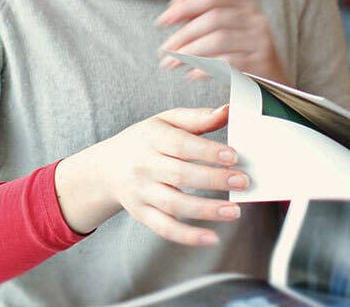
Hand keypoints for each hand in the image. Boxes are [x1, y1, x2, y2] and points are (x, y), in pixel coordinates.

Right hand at [54, 105, 248, 245]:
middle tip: (243, 182)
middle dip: (214, 180)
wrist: (106, 169)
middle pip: (180, 176)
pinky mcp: (142, 214)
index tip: (233, 156)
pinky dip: (188, 236)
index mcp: (151, 138)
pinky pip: (165, 228)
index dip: (207, 151)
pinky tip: (212, 238)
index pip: (180, 145)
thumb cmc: (144, 141)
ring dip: (207, 210)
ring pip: (174, 205)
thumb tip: (228, 111)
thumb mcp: (165, 121)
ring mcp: (141, 193)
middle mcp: (144, 166)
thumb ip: (197, 118)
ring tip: (235, 211)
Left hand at [155, 0, 288, 84]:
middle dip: (183, 35)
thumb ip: (201, 17)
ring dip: (189, 52)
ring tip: (172, 64)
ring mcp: (261, 41)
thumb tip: (177, 2)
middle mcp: (256, 20)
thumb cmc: (244, 59)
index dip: (185, 7)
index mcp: (246, 8)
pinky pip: (228, 63)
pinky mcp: (262, 63)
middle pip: (213, 19)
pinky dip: (205, 68)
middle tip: (164, 51)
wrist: (275, 90)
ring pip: (218, 40)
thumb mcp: (224, 35)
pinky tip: (191, 75)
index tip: (162, 22)